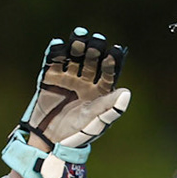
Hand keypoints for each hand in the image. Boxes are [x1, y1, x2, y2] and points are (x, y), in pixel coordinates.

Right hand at [3, 28, 130, 177]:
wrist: (49, 142)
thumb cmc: (77, 134)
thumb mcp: (96, 122)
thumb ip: (111, 108)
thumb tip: (127, 92)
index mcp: (100, 90)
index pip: (110, 71)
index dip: (113, 60)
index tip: (114, 51)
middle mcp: (85, 81)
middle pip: (92, 60)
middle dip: (95, 49)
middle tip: (96, 40)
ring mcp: (67, 78)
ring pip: (74, 57)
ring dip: (77, 46)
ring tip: (79, 36)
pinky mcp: (50, 78)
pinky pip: (53, 62)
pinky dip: (56, 52)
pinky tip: (59, 42)